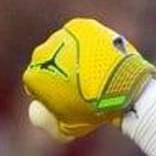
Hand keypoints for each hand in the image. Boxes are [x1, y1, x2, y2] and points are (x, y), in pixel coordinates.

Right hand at [23, 17, 155, 140]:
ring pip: (63, 47)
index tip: (65, 97)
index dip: (50, 91)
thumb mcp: (68, 128)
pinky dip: (86, 45)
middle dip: (59, 71)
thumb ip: (50, 123)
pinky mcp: (79, 26)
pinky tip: (97, 58)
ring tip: (91, 70)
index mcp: (33, 76)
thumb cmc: (94, 111)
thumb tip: (40, 111)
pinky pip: (78, 37)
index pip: (35, 83)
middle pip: (47, 63)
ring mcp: (60, 36)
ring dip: (72, 56)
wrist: (122, 86)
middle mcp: (41, 52)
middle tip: (79, 84)